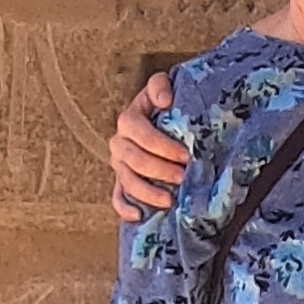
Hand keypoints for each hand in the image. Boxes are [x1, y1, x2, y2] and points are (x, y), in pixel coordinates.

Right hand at [109, 72, 183, 221]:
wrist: (155, 118)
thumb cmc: (162, 104)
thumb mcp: (160, 87)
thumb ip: (159, 86)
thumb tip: (165, 101)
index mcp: (128, 120)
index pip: (142, 134)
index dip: (163, 146)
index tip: (186, 155)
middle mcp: (119, 143)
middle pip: (135, 160)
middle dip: (160, 170)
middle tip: (183, 177)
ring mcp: (118, 165)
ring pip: (127, 181)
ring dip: (147, 193)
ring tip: (169, 200)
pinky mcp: (120, 181)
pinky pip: (117, 197)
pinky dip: (125, 209)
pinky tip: (139, 217)